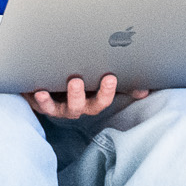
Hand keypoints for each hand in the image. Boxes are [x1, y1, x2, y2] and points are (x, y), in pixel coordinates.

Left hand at [31, 73, 145, 119]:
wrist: (43, 84)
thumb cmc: (75, 82)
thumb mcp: (97, 85)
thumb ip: (120, 86)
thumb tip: (144, 90)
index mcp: (91, 101)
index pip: (104, 100)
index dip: (108, 91)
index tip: (111, 77)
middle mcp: (78, 107)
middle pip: (88, 106)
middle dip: (96, 94)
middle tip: (102, 79)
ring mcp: (60, 108)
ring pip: (66, 109)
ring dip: (71, 97)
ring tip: (73, 82)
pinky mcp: (42, 105)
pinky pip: (42, 107)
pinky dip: (41, 100)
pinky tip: (40, 91)